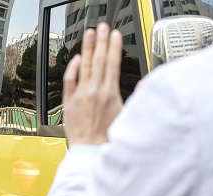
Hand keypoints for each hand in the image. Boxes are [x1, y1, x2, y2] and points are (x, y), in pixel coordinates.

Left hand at [63, 23, 123, 146]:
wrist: (91, 151)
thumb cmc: (108, 137)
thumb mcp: (128, 116)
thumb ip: (135, 97)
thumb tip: (143, 84)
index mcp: (111, 94)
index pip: (113, 63)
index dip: (114, 47)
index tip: (115, 35)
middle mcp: (95, 91)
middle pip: (99, 60)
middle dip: (102, 41)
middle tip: (102, 27)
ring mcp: (81, 95)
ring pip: (84, 66)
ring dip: (87, 48)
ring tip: (89, 35)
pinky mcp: (69, 102)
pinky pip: (69, 80)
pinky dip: (73, 68)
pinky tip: (76, 58)